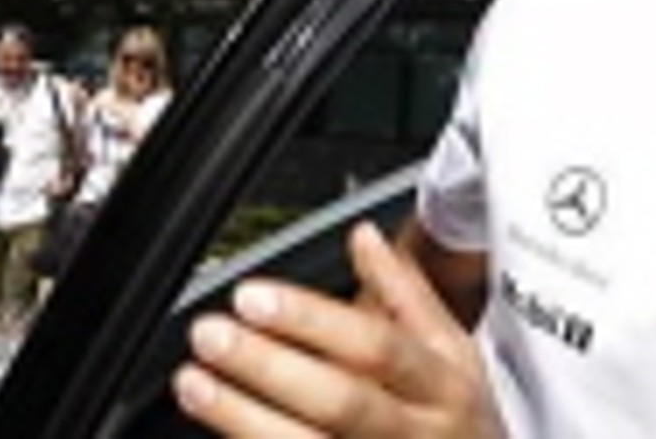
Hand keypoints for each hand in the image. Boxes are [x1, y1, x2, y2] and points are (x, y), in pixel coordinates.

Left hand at [174, 222, 505, 438]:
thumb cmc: (461, 421)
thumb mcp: (453, 351)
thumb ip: (406, 293)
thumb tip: (363, 235)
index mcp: (442, 383)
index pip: (375, 345)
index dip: (312, 320)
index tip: (252, 295)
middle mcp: (416, 433)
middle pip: (341, 401)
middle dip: (270, 367)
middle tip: (212, 333)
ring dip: (244, 418)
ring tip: (193, 383)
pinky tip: (218, 434)